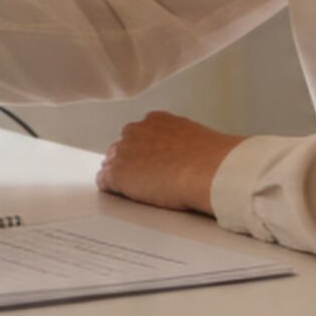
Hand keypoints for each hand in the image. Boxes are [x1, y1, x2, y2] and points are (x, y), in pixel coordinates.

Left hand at [94, 110, 243, 215]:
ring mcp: (125, 151)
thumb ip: (181, 142)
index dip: (142, 152)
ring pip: (112, 163)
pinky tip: (118, 195)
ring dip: (121, 175)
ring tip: (134, 190)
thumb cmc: (212, 159)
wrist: (210, 170)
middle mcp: (136, 131)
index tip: (149, 163)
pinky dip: (110, 188)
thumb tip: (186, 155)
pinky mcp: (119, 174)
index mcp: (156, 120)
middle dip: (129, 161)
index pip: (139, 135)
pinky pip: (104, 181)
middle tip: (142, 179)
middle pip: (122, 147)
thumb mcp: (195, 139)